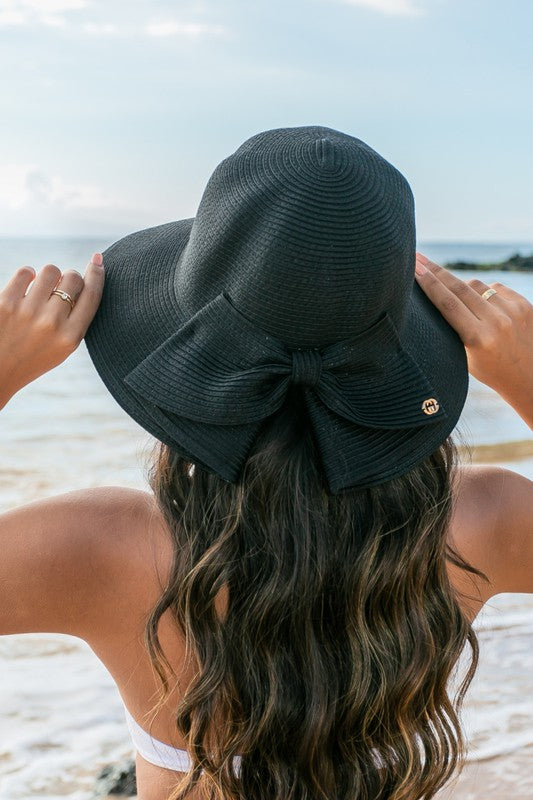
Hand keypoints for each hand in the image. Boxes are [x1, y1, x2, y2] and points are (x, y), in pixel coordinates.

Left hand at [0, 253, 103, 408]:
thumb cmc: (33, 356)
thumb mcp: (63, 347)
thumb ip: (76, 319)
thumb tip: (84, 277)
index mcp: (70, 337)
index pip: (92, 295)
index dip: (97, 273)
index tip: (97, 260)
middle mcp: (52, 324)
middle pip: (73, 278)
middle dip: (69, 277)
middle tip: (61, 287)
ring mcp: (28, 312)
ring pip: (50, 270)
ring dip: (48, 276)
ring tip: (41, 289)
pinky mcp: (5, 303)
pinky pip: (25, 272)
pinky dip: (27, 275)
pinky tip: (25, 287)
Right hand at [414, 252, 532, 427]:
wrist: (529, 378)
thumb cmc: (490, 371)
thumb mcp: (465, 356)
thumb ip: (455, 327)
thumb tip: (442, 291)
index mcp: (478, 339)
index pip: (448, 303)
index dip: (429, 283)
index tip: (414, 267)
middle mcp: (497, 322)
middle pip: (460, 287)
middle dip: (436, 272)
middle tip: (419, 258)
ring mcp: (514, 311)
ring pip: (477, 285)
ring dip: (462, 287)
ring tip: (458, 301)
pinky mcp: (525, 304)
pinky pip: (495, 288)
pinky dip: (484, 294)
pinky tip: (484, 308)